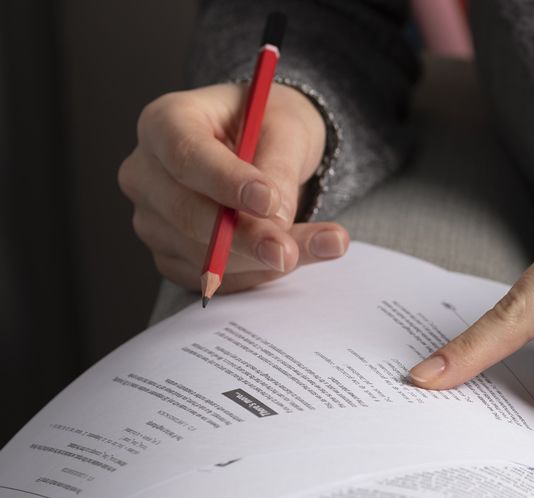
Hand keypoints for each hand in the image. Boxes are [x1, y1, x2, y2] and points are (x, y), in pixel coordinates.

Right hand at [118, 83, 348, 292]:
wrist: (263, 147)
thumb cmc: (267, 126)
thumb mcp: (286, 128)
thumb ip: (279, 167)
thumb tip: (275, 218)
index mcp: (165, 122)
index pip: (185, 155)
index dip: (225, 181)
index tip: (268, 201)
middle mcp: (146, 173)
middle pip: (187, 213)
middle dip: (246, 236)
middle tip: (288, 250)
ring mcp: (152, 219)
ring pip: (203, 254)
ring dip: (265, 260)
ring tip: (325, 245)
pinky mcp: (171, 256)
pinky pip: (214, 277)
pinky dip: (260, 273)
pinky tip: (298, 255)